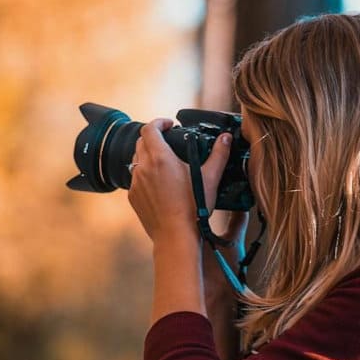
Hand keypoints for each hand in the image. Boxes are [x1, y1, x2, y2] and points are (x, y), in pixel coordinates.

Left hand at [128, 119, 231, 244]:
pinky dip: (145, 175)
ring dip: (148, 156)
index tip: (169, 125)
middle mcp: (143, 168)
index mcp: (160, 158)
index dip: (159, 122)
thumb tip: (225, 138)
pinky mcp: (133, 197)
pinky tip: (160, 183)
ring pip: (137, 160)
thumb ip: (219, 154)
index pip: (150, 129)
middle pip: (142, 142)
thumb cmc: (193, 208)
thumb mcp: (210, 178)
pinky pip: (135, 179)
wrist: (175, 236)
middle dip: (154, 137)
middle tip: (169, 141)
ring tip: (165, 162)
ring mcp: (135, 183)